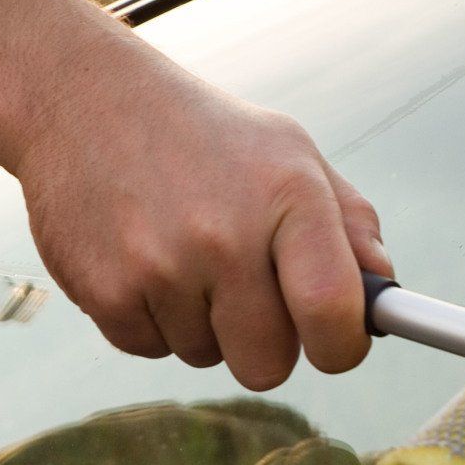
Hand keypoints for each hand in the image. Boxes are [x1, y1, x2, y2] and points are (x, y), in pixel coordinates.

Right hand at [9, 39, 392, 390]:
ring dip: (201, 323)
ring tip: (180, 250)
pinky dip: (151, 319)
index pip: (334, 314)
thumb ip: (348, 223)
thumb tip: (383, 292)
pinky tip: (142, 259)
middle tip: (242, 288)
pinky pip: (151, 350)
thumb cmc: (202, 136)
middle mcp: (226, 235)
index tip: (332, 341)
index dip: (341, 346)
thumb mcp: (288, 151)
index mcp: (288, 196)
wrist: (81, 98)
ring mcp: (162, 267)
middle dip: (263, 342)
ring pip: (207, 357)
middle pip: (268, 365)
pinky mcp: (107, 293)